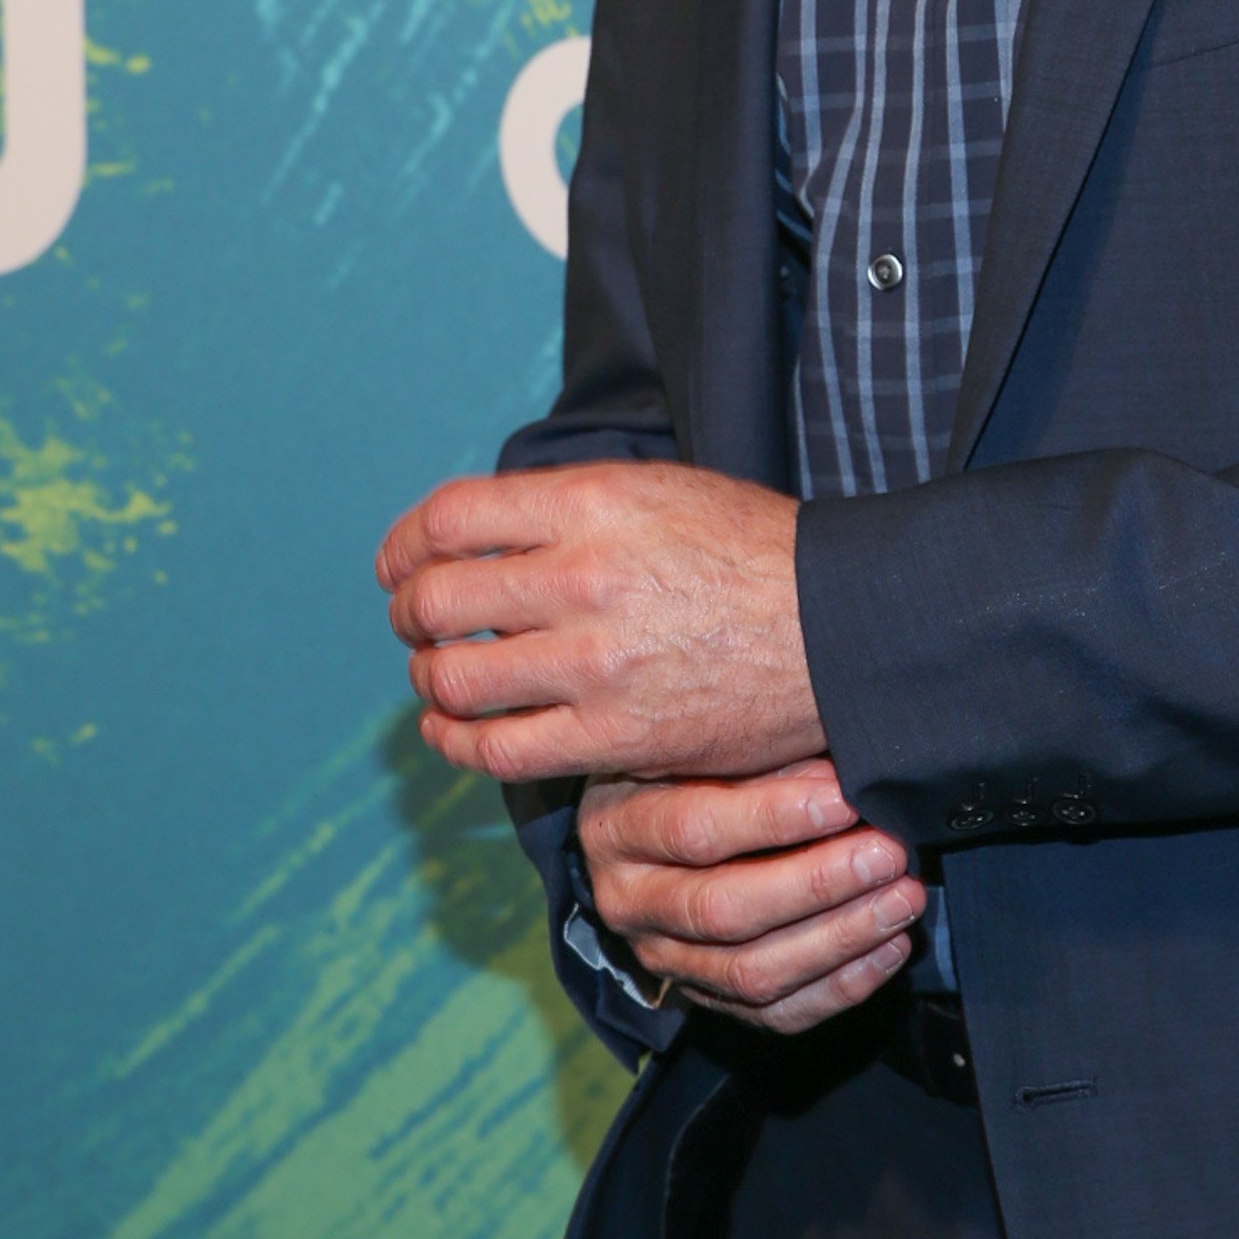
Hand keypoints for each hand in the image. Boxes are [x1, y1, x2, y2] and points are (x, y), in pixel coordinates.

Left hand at [377, 461, 822, 785]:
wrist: (839, 629)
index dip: (404, 544)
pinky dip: (456, 741)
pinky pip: (495, 749)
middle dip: (407, 613)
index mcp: (595, 502)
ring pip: (451, 678)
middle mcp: (583, 579)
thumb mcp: (661, 489)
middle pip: (433, 601)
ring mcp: (594, 666)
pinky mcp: (612, 738)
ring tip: (439, 675)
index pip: (448, 519)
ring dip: (428, 678)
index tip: (399, 563)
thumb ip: (568, 505)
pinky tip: (454, 731)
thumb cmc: (752, 551)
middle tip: (415, 623)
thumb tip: (479, 532)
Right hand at [580, 761, 924, 1034]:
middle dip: (820, 884)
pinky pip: (773, 1012)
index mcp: (619, 826)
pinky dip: (840, 985)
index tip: (846, 798)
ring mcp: (662, 958)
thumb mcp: (710, 743)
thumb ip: (764, 756)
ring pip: (753, 972)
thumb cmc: (693, 762)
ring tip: (903, 900)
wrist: (650, 817)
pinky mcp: (701, 996)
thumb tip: (842, 774)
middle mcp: (628, 901)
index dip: (777, 817)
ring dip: (841, 938)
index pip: (697, 830)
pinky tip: (889, 948)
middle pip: (726, 909)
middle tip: (890, 853)